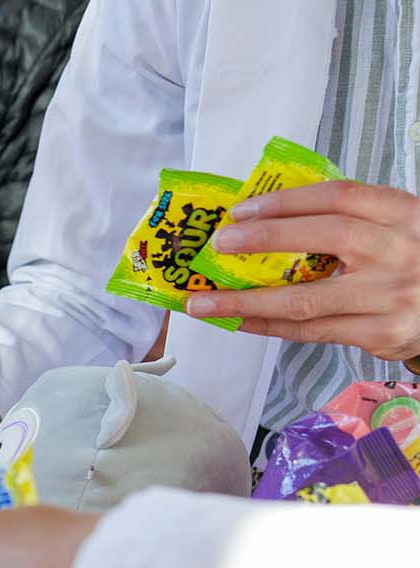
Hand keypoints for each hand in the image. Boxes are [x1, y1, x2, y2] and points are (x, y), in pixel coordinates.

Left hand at [187, 181, 419, 362]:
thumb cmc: (411, 259)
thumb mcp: (395, 226)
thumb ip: (349, 218)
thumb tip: (267, 217)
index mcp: (403, 214)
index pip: (339, 197)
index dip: (286, 202)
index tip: (242, 210)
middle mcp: (400, 252)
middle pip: (325, 237)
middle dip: (264, 240)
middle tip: (218, 245)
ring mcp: (390, 297)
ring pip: (306, 300)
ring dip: (247, 302)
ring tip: (203, 301)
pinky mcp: (381, 334)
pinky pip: (312, 332)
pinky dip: (268, 327)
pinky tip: (238, 321)